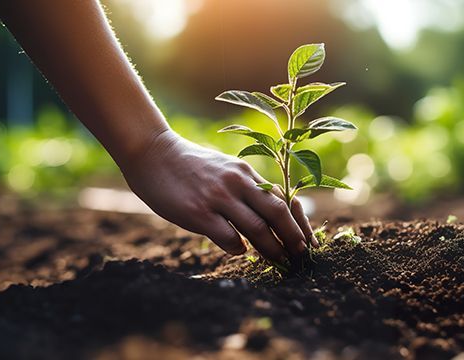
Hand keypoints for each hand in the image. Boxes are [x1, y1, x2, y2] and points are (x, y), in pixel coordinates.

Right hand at [120, 130, 315, 260]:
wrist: (153, 154)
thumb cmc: (191, 166)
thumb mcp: (225, 169)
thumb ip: (246, 188)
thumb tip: (268, 214)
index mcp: (246, 173)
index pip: (284, 199)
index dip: (301, 222)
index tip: (310, 242)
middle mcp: (237, 183)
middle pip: (278, 213)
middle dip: (294, 238)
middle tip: (301, 258)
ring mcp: (218, 197)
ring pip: (258, 229)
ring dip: (273, 250)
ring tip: (280, 262)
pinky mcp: (198, 212)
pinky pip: (228, 238)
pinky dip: (238, 249)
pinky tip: (239, 252)